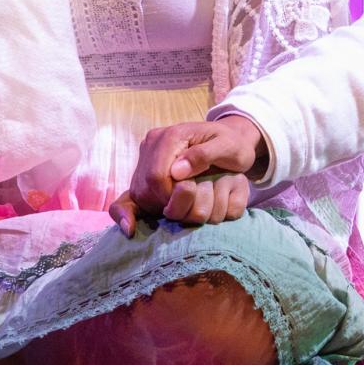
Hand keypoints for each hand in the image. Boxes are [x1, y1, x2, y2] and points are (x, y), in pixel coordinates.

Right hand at [122, 116, 266, 233]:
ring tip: (178, 208)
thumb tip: (177, 171)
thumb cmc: (233, 145)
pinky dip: (130, 211)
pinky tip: (130, 228)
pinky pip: (130, 194)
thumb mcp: (230, 147)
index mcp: (171, 136)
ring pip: (138, 193)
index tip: (189, 202)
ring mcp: (147, 156)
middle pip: (144, 187)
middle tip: (186, 210)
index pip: (157, 175)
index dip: (170, 196)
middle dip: (163, 204)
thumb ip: (205, 155)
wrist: (231, 140)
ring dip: (156, 207)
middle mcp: (153, 144)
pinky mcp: (146, 169)